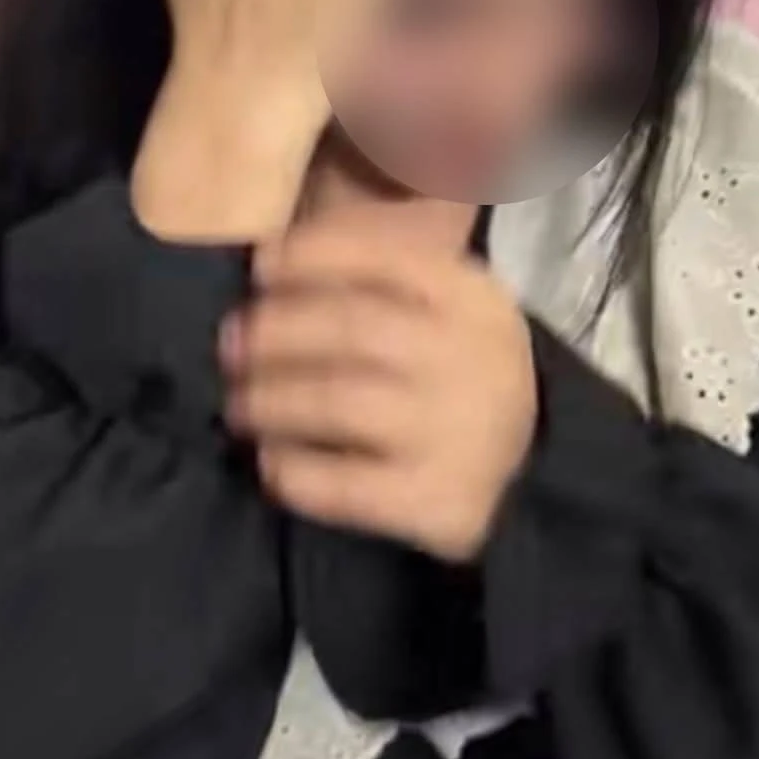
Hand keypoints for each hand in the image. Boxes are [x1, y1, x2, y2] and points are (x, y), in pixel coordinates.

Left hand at [221, 216, 537, 560]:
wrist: (528, 470)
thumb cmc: (454, 370)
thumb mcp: (442, 305)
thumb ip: (374, 275)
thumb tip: (268, 259)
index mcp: (472, 297)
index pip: (384, 257)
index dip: (311, 255)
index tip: (258, 266)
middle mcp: (471, 357)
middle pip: (352, 328)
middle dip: (276, 332)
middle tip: (230, 344)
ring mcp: (459, 433)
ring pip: (340, 402)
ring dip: (271, 399)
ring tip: (239, 406)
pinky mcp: (443, 503)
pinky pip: (348, 487)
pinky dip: (297, 472)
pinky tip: (271, 465)